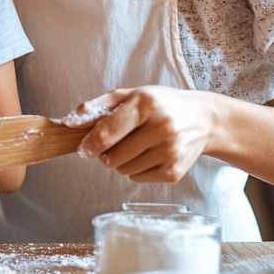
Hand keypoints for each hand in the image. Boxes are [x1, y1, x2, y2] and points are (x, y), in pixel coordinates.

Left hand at [76, 86, 218, 182]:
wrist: (203, 120)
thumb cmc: (162, 105)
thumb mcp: (131, 95)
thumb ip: (99, 106)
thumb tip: (70, 121)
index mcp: (146, 104)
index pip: (107, 133)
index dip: (89, 144)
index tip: (84, 148)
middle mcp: (161, 127)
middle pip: (112, 156)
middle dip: (106, 153)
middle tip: (116, 144)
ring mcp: (170, 151)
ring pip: (123, 169)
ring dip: (121, 161)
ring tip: (137, 146)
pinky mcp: (174, 171)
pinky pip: (138, 178)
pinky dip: (136, 169)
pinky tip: (150, 154)